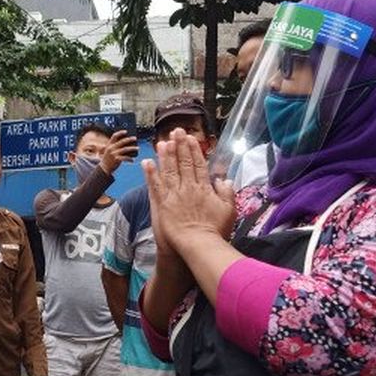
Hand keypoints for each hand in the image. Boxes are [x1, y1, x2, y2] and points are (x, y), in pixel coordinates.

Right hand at [99, 130, 138, 174]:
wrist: (104, 168)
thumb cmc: (109, 158)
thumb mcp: (109, 151)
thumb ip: (115, 147)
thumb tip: (127, 144)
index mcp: (109, 145)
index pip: (114, 136)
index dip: (120, 133)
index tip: (126, 131)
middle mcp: (111, 148)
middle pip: (122, 141)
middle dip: (129, 139)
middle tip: (135, 138)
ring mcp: (114, 154)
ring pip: (125, 149)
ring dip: (132, 148)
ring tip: (138, 148)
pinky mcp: (116, 159)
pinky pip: (125, 157)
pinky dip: (130, 159)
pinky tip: (132, 160)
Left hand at [144, 128, 235, 255]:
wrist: (200, 245)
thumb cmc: (216, 231)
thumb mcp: (229, 211)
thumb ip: (227, 193)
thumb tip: (224, 180)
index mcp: (204, 188)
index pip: (198, 164)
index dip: (194, 150)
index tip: (190, 138)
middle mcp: (188, 187)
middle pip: (183, 162)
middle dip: (179, 145)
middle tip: (175, 131)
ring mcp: (174, 194)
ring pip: (168, 170)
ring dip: (165, 155)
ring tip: (162, 141)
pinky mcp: (162, 204)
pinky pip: (155, 185)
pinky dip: (150, 173)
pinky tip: (147, 162)